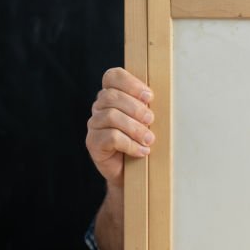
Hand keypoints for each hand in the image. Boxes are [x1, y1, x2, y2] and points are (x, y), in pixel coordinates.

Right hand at [85, 67, 154, 188]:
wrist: (133, 172)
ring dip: (135, 128)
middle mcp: (100, 107)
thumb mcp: (148, 119)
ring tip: (149, 139)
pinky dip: (130, 144)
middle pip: (112, 96)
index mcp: (113, 94)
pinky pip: (110, 137)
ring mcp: (94, 124)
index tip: (149, 97)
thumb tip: (156, 99)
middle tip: (151, 120)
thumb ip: (148, 106)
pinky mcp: (93, 142)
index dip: (131, 83)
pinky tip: (142, 151)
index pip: (113, 76)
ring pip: (111, 116)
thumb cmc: (143, 139)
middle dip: (136, 108)